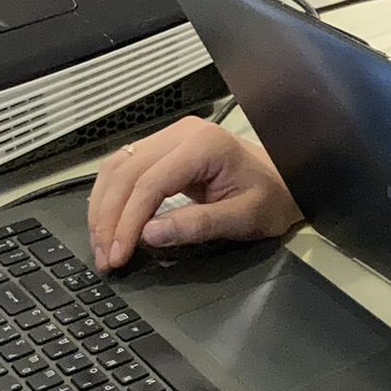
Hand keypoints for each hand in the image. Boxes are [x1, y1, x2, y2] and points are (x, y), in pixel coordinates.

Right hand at [86, 118, 302, 272]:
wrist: (287, 181)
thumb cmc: (272, 196)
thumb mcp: (243, 217)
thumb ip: (197, 225)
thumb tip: (150, 234)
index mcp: (204, 144)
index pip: (149, 183)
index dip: (127, 222)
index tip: (118, 254)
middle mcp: (182, 133)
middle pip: (126, 173)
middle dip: (109, 219)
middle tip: (106, 257)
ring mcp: (171, 138)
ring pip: (117, 168)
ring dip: (103, 208)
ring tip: (103, 246)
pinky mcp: (164, 149)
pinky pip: (125, 169)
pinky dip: (111, 198)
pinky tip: (109, 224)